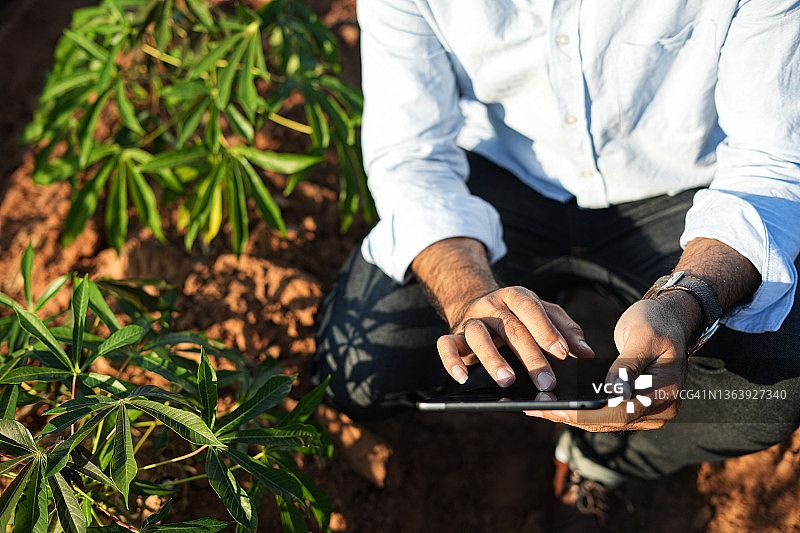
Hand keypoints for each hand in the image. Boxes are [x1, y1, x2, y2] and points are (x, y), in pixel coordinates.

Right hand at [437, 286, 594, 389]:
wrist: (474, 300)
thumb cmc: (517, 314)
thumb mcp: (543, 314)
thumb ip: (565, 330)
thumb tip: (587, 353)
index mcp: (516, 296)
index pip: (531, 309)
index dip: (547, 330)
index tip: (563, 353)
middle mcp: (491, 305)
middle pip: (510, 327)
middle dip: (530, 356)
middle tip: (546, 382)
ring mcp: (471, 319)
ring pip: (477, 335)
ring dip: (492, 358)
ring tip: (507, 381)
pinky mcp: (453, 334)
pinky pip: (445, 344)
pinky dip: (451, 360)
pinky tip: (462, 377)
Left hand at [525, 290, 701, 430]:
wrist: (669, 319)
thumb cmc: (657, 322)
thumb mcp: (641, 336)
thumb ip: (626, 367)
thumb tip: (615, 394)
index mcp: (664, 392)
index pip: (620, 412)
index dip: (586, 413)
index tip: (556, 409)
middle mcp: (659, 409)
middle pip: (609, 422)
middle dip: (571, 416)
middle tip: (535, 408)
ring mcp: (648, 411)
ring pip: (604, 421)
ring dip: (571, 415)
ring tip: (538, 407)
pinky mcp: (635, 406)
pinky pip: (605, 413)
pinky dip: (581, 409)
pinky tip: (556, 403)